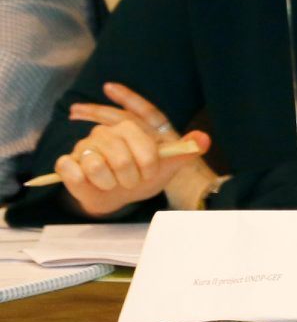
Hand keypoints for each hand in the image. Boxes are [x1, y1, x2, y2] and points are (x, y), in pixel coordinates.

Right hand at [57, 83, 213, 216]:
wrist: (125, 196)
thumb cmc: (146, 175)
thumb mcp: (170, 164)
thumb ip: (187, 150)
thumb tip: (204, 139)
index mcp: (133, 126)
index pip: (138, 125)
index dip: (146, 155)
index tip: (149, 170)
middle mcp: (107, 131)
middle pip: (118, 149)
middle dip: (131, 173)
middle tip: (134, 181)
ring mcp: (86, 145)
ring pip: (95, 162)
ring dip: (109, 181)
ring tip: (114, 184)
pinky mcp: (68, 162)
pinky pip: (70, 169)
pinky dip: (83, 182)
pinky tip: (91, 184)